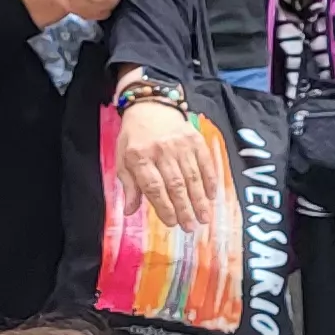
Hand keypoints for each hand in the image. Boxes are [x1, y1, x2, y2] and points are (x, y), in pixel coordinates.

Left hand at [113, 95, 223, 230]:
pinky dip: (209, 181)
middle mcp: (161, 150)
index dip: (164, 207)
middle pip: (175, 184)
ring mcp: (180, 144)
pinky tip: (211, 196)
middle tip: (190, 227)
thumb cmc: (134, 138)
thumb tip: (129, 211)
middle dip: (184, 208)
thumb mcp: (123, 160)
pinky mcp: (195, 139)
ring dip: (199, 200)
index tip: (172, 222)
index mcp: (139, 157)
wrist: (151, 107)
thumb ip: (129, 186)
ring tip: (203, 218)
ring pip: (192, 176)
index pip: (154, 187)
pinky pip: (205, 163)